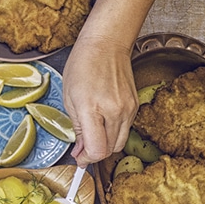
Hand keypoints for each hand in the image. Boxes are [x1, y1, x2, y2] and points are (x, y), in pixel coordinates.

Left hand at [63, 34, 138, 165]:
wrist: (106, 44)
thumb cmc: (83, 65)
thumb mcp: (69, 98)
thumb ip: (76, 129)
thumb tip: (80, 152)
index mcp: (92, 109)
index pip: (97, 150)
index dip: (86, 159)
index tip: (79, 158)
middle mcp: (114, 111)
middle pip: (109, 150)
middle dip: (94, 153)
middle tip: (82, 146)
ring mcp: (128, 109)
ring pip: (119, 143)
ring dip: (105, 144)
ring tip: (93, 132)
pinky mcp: (135, 106)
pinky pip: (125, 130)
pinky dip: (113, 132)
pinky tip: (103, 120)